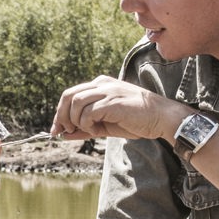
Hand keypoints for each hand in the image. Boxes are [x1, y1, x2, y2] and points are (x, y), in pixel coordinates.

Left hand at [49, 76, 184, 141]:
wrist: (161, 118)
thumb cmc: (136, 121)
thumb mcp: (105, 125)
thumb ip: (84, 128)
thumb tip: (63, 135)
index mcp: (100, 84)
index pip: (70, 94)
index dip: (60, 113)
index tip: (57, 130)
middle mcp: (102, 84)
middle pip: (68, 96)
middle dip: (61, 116)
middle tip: (64, 132)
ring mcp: (108, 91)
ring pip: (76, 103)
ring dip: (77, 121)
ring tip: (89, 131)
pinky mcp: (113, 101)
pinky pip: (88, 112)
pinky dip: (88, 124)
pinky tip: (98, 131)